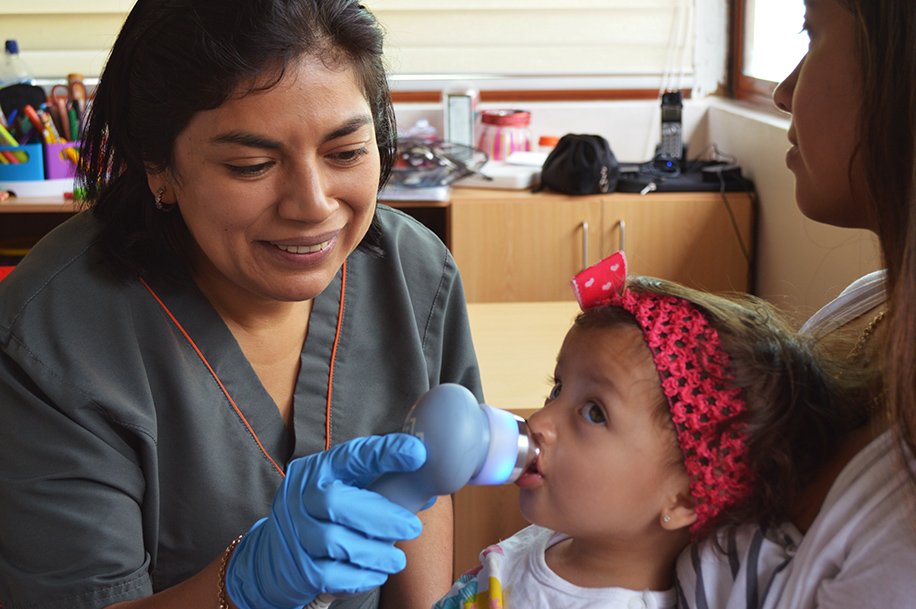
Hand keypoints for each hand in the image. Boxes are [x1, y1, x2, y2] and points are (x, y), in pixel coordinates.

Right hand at [225, 434, 426, 608]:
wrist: (274, 554)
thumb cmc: (323, 515)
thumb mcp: (344, 489)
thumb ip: (378, 486)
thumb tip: (426, 491)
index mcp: (319, 469)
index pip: (351, 455)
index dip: (383, 452)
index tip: (417, 452)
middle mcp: (301, 496)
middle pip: (336, 501)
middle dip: (381, 515)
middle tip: (413, 527)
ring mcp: (296, 532)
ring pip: (335, 541)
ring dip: (375, 551)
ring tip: (398, 559)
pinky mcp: (298, 567)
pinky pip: (331, 574)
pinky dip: (360, 576)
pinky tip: (378, 573)